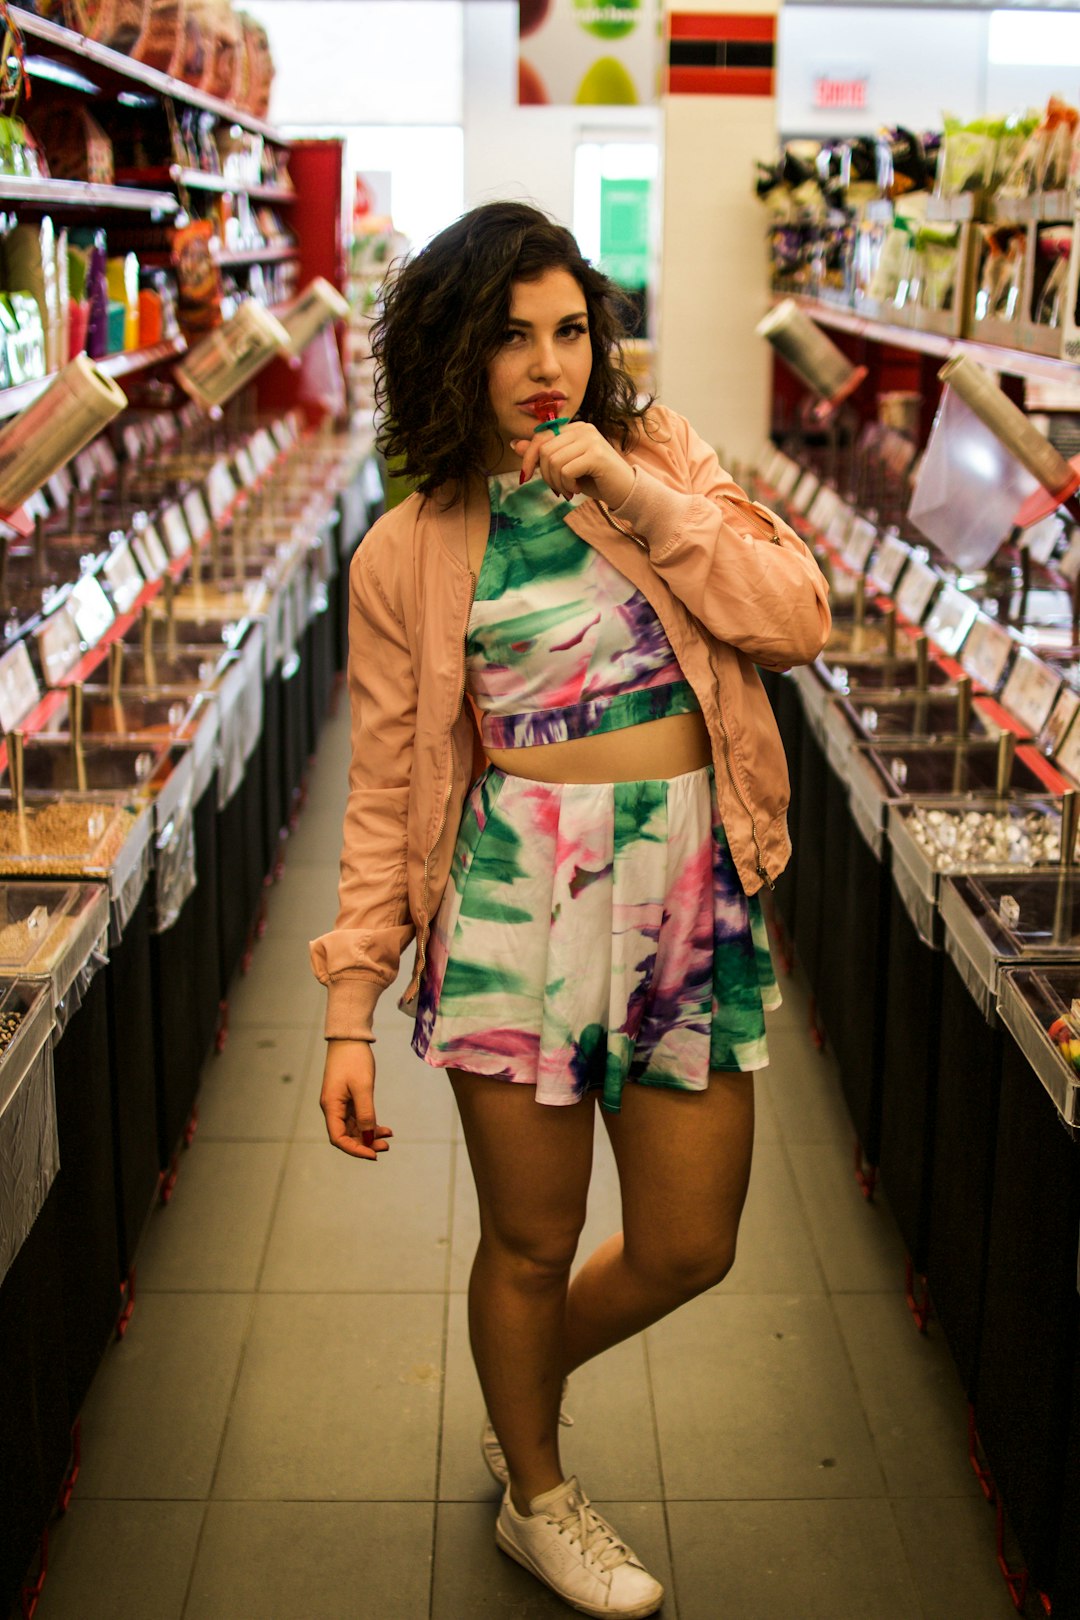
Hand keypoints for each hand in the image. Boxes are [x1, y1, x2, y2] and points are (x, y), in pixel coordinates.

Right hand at [319, 1040, 392, 1161]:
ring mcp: (340, 1104)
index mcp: (331, 1106)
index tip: (373, 1154)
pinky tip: (384, 1128)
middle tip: (386, 1146)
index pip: (338, 1138)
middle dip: (365, 1143)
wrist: (350, 1038)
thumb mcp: (363, 1087)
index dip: (355, 1149)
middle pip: (347, 1136)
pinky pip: (358, 1118)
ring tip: (388, 1137)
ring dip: (369, 1135)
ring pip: (354, 1128)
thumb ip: (366, 1113)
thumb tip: (367, 1136)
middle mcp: (333, 1108)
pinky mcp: (348, 1099)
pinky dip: (370, 1124)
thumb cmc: (354, 1059)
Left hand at [511, 420, 634, 508]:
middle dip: (545, 475)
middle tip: (557, 488)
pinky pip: (566, 471)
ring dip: (556, 482)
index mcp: (574, 428)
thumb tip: (515, 444)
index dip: (527, 457)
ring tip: (568, 490)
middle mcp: (583, 428)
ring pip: (553, 461)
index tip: (525, 476)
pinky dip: (567, 485)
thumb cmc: (595, 479)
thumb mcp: (564, 466)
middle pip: (544, 450)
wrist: (624, 491)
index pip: (540, 436)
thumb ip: (542, 455)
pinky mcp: (596, 455)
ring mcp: (591, 440)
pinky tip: (577, 489)